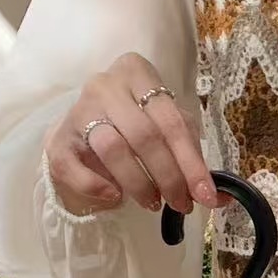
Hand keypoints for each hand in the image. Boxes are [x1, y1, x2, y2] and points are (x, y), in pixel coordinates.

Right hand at [45, 53, 221, 217]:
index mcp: (137, 73)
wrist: (86, 131)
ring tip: (153, 202)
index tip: (206, 196)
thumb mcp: (170, 133)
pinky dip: (96, 186)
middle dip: (169, 177)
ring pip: (112, 149)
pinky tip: (114, 196)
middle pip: (144, 136)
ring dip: (139, 184)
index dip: (192, 163)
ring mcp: (77, 110)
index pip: (172, 121)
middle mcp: (105, 85)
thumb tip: (221, 196)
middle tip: (181, 204)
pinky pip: (73, 166)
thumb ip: (193, 158)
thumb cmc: (136, 127)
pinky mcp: (56, 139)